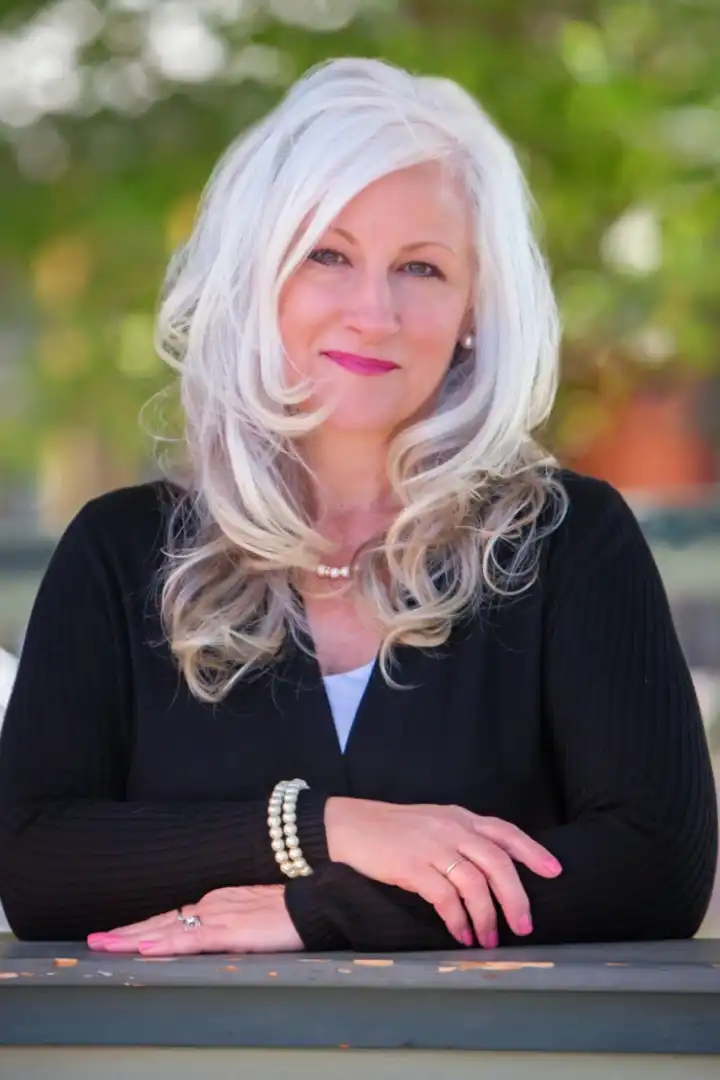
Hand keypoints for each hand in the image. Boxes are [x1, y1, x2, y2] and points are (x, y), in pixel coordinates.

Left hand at [86, 885, 303, 955]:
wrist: (316, 900)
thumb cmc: (292, 911)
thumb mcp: (255, 918)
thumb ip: (233, 926)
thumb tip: (215, 939)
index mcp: (218, 902)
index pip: (173, 917)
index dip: (144, 927)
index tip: (118, 935)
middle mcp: (213, 904)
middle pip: (162, 921)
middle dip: (127, 932)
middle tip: (96, 940)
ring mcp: (220, 916)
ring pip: (168, 929)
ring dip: (134, 938)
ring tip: (106, 945)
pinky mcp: (231, 930)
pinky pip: (192, 939)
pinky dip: (166, 942)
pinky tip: (147, 947)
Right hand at [325, 798, 561, 947]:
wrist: (349, 826)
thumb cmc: (392, 829)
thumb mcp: (433, 823)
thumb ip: (460, 837)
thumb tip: (491, 869)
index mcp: (460, 817)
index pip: (505, 832)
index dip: (532, 852)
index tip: (554, 872)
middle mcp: (452, 829)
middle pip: (497, 863)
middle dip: (516, 898)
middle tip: (523, 926)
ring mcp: (432, 847)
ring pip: (475, 884)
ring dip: (487, 917)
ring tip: (488, 939)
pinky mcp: (412, 867)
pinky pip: (445, 898)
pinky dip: (458, 920)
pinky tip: (460, 934)